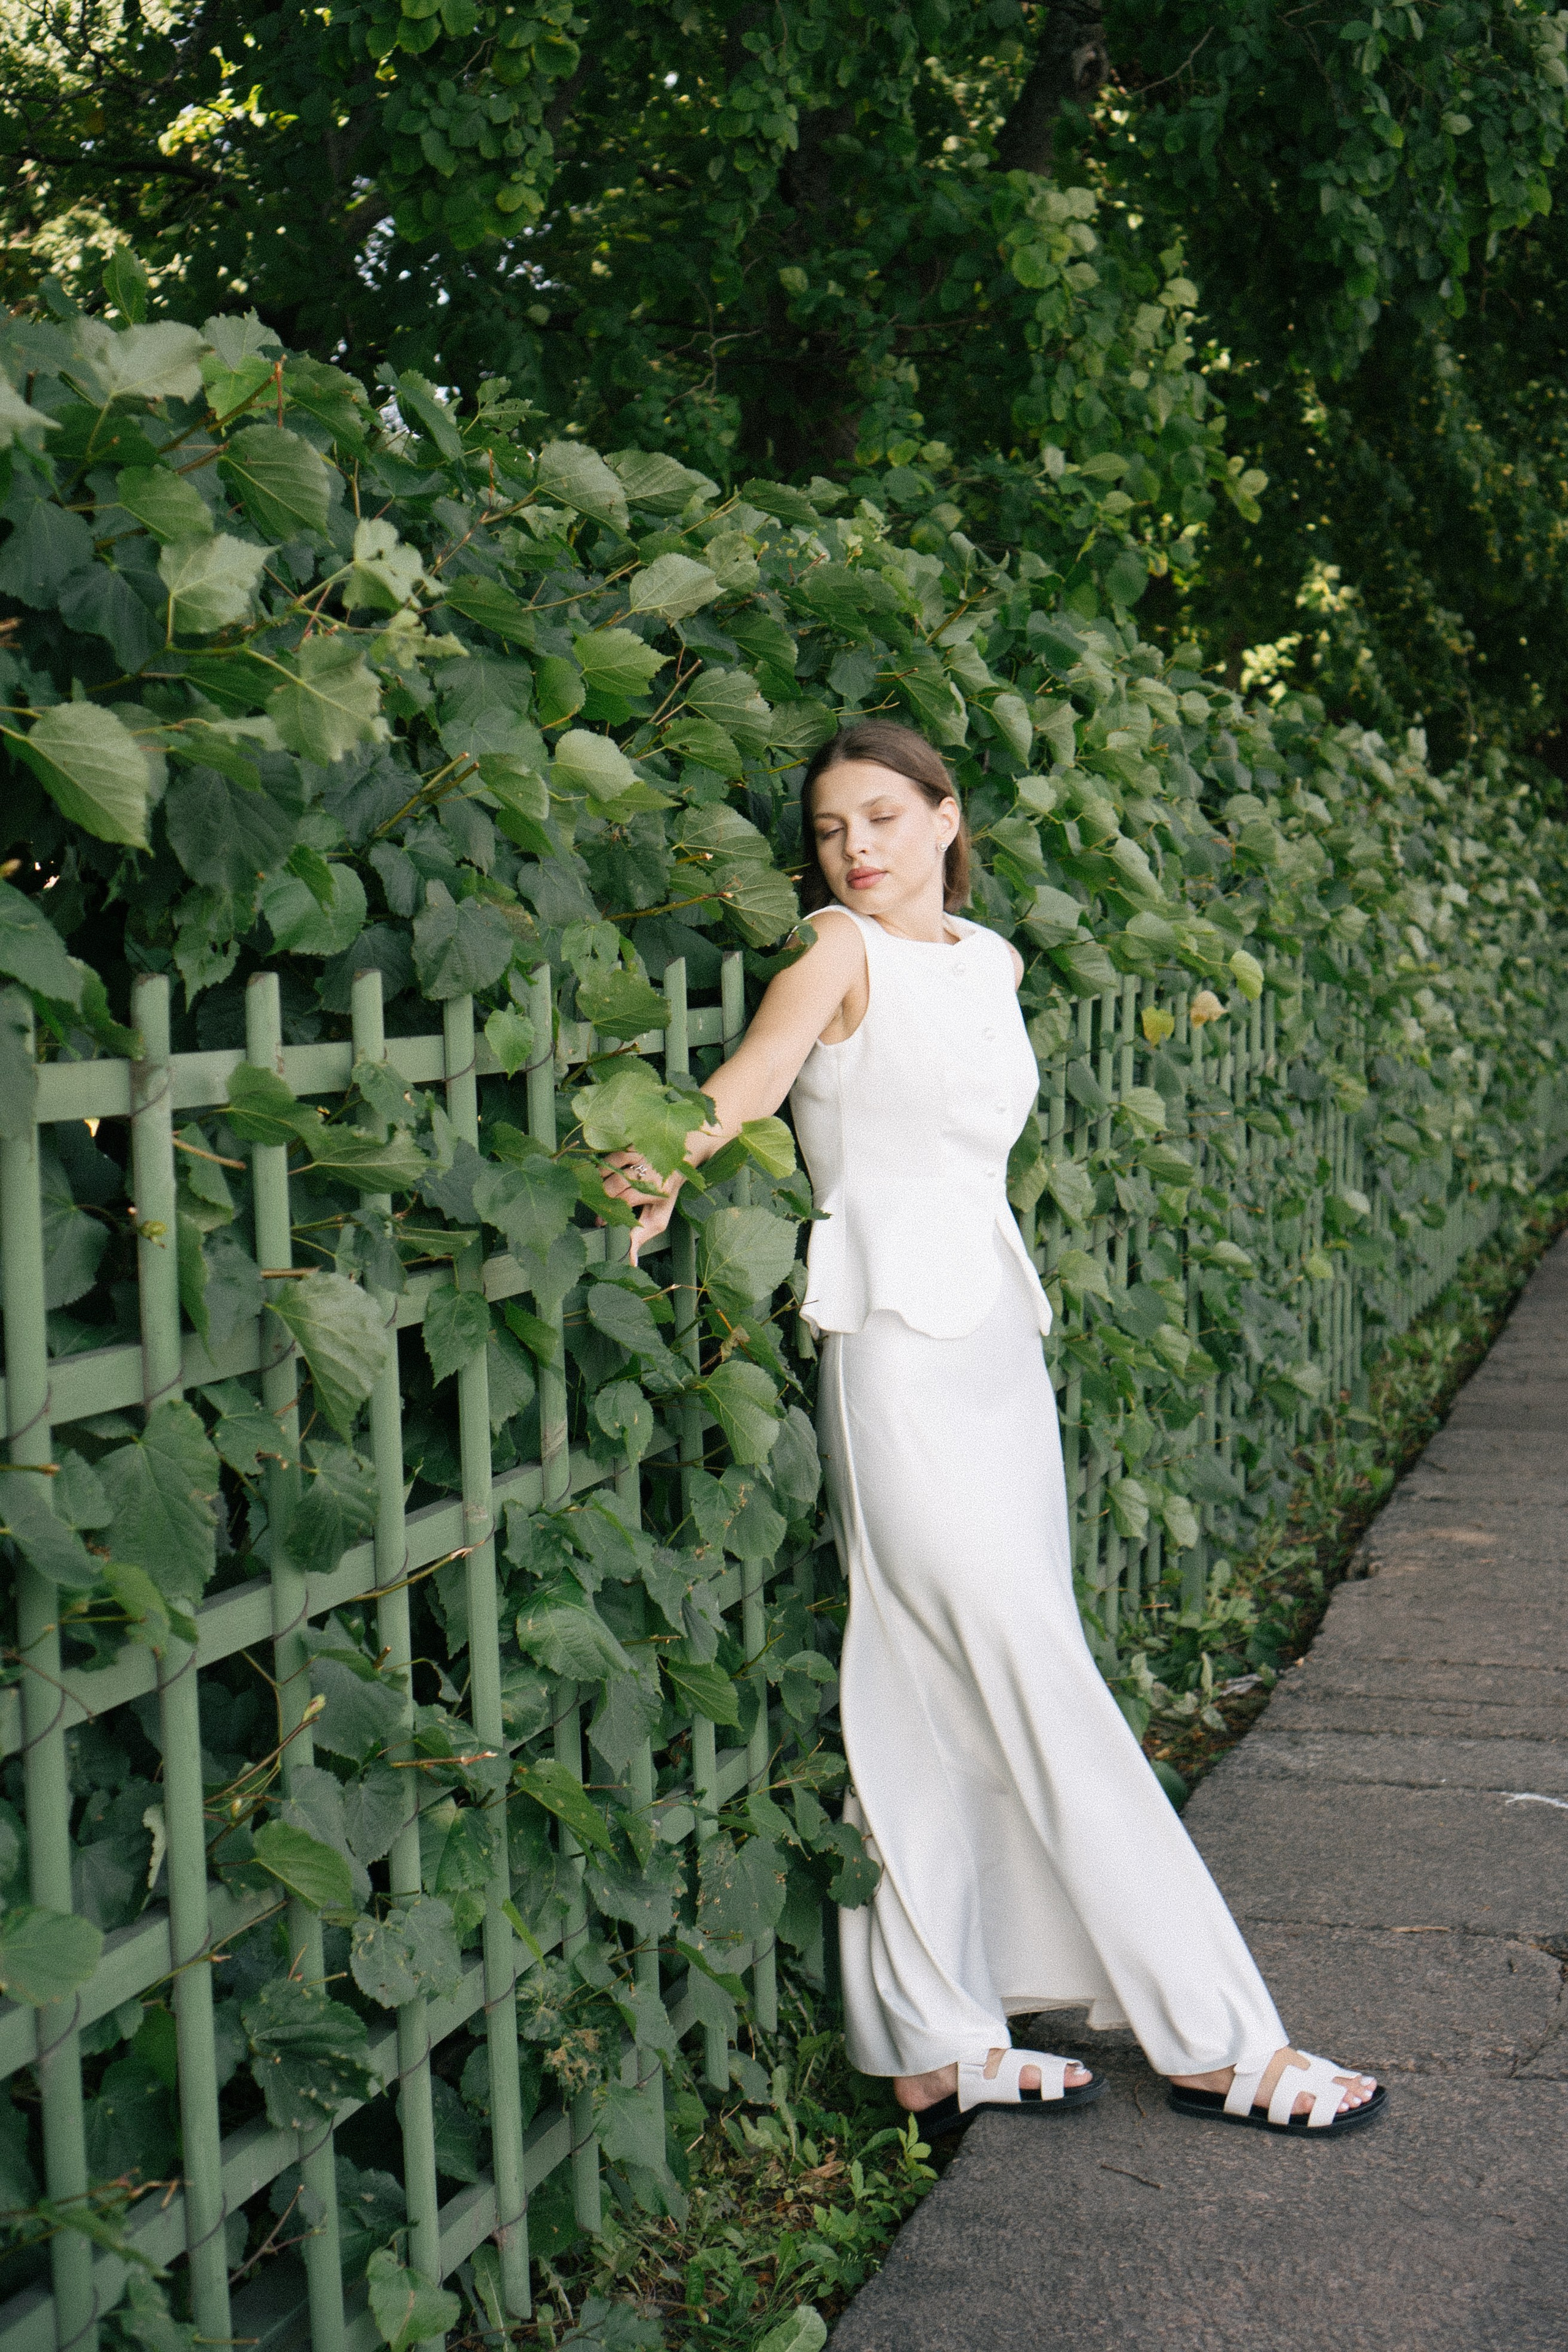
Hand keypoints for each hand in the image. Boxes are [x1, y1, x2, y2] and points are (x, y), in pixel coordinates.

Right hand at [599, 1151, 682, 1265]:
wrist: (683, 1159)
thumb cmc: (667, 1193)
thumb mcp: (659, 1217)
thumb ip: (643, 1237)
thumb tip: (630, 1261)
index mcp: (656, 1191)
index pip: (626, 1200)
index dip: (610, 1212)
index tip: (600, 1222)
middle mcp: (649, 1171)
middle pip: (615, 1183)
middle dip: (600, 1197)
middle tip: (594, 1206)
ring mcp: (642, 1155)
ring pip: (611, 1166)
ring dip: (598, 1179)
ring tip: (593, 1190)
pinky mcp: (636, 1144)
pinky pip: (613, 1153)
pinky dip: (602, 1163)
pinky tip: (598, 1173)